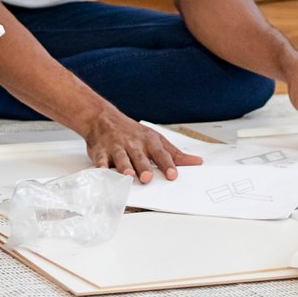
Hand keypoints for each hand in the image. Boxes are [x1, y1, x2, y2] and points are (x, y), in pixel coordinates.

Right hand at [82, 107, 201, 183]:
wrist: (104, 119)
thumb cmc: (133, 133)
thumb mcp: (156, 139)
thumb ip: (175, 154)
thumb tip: (197, 162)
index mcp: (149, 141)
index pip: (160, 154)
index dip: (167, 164)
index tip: (173, 175)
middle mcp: (133, 144)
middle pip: (140, 156)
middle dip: (143, 166)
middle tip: (147, 177)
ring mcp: (116, 147)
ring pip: (121, 157)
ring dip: (124, 166)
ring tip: (127, 175)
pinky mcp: (101, 151)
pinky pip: (100, 159)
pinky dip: (100, 166)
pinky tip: (102, 172)